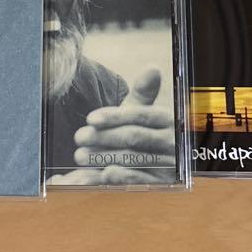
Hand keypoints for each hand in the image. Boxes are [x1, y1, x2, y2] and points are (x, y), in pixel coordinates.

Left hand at [69, 67, 176, 182]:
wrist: (159, 160)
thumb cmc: (143, 130)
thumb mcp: (143, 110)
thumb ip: (144, 91)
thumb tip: (153, 68)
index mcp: (168, 119)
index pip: (140, 115)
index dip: (114, 116)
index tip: (91, 118)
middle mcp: (171, 141)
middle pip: (134, 137)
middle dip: (104, 137)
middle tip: (79, 137)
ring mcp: (168, 163)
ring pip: (133, 158)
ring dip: (104, 157)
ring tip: (81, 155)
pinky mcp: (161, 183)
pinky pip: (140, 181)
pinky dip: (121, 177)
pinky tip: (103, 174)